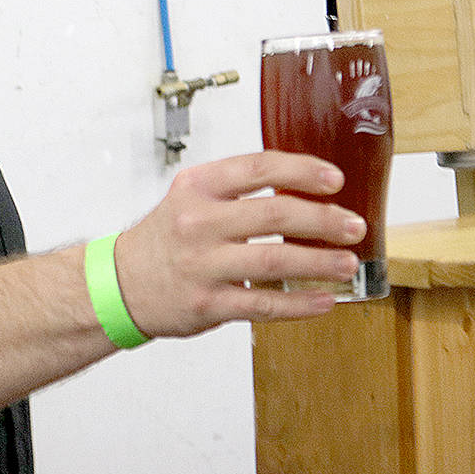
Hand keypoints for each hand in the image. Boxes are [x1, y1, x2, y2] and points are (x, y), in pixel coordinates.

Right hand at [113, 151, 366, 336]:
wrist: (121, 283)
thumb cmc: (165, 238)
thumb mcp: (190, 197)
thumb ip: (237, 190)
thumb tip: (304, 189)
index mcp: (198, 187)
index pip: (258, 168)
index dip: (302, 172)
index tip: (334, 179)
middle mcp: (199, 222)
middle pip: (274, 214)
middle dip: (323, 219)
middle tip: (353, 225)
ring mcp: (203, 265)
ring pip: (274, 262)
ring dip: (319, 263)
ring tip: (347, 262)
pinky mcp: (208, 304)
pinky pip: (264, 305)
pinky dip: (299, 304)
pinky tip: (324, 300)